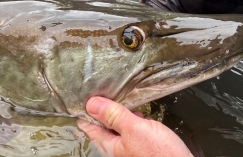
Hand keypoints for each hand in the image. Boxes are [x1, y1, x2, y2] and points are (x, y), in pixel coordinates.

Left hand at [77, 96, 193, 156]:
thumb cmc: (160, 154)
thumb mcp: (134, 129)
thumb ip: (114, 116)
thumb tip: (91, 104)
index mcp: (111, 145)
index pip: (90, 127)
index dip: (85, 111)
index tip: (82, 96)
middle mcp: (119, 148)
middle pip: (105, 126)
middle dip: (102, 110)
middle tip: (99, 92)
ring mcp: (133, 147)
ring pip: (121, 127)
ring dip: (120, 113)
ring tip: (117, 98)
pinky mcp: (147, 146)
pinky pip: (135, 130)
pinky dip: (135, 119)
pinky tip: (140, 114)